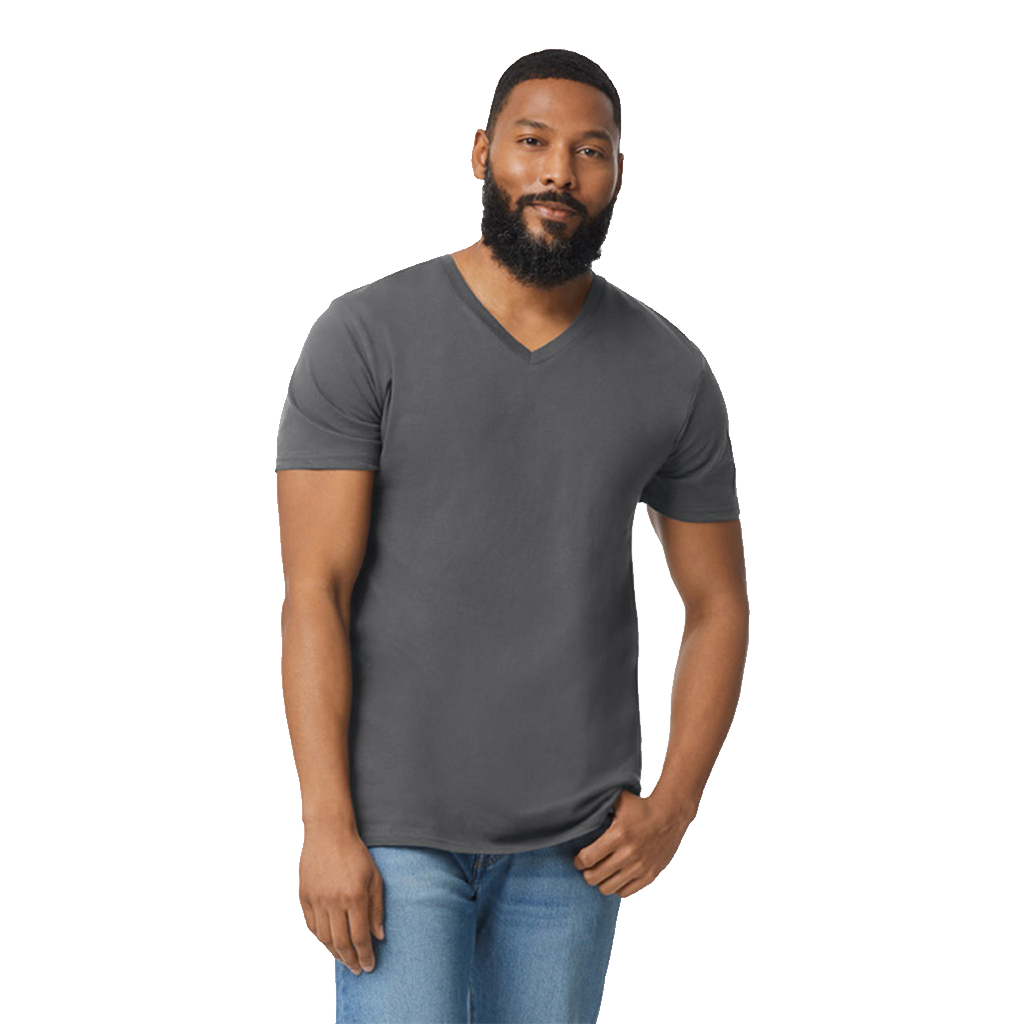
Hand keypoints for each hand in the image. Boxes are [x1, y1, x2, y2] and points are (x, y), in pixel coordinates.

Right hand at [298, 824, 384, 973]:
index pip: (360, 937)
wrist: (328, 832)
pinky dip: (320, 939)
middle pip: (341, 943)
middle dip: (351, 960)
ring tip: (345, 959)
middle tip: (358, 969)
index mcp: (354, 897)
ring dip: (335, 953)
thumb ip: (376, 908)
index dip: (365, 955)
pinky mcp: (304, 896)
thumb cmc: (355, 853)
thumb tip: (379, 936)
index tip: (370, 966)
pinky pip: (311, 926)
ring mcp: (316, 900)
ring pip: (324, 938)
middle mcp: (333, 901)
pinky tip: (329, 943)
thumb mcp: (374, 878)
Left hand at [572, 789, 692, 897]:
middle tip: (588, 867)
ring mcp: (640, 867)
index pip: (588, 858)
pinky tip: (617, 877)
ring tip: (602, 873)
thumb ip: (600, 802)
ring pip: (608, 888)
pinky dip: (618, 887)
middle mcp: (628, 854)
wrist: (671, 816)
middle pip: (594, 877)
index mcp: (618, 835)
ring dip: (601, 882)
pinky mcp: (650, 876)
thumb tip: (579, 801)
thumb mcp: (620, 800)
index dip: (578, 861)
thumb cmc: (642, 807)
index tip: (578, 859)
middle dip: (587, 873)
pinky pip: (625, 892)